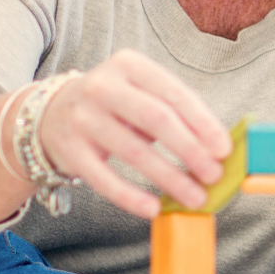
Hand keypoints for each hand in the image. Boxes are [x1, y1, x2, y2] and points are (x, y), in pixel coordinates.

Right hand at [35, 50, 232, 218]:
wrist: (50, 113)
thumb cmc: (115, 105)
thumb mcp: (141, 92)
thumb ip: (176, 112)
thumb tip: (218, 147)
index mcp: (129, 65)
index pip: (174, 94)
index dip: (203, 123)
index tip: (224, 149)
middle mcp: (102, 86)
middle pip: (156, 119)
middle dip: (190, 150)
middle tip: (213, 175)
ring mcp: (82, 117)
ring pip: (134, 152)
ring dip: (169, 178)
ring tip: (194, 197)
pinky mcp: (69, 149)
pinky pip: (104, 178)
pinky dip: (130, 196)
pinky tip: (152, 208)